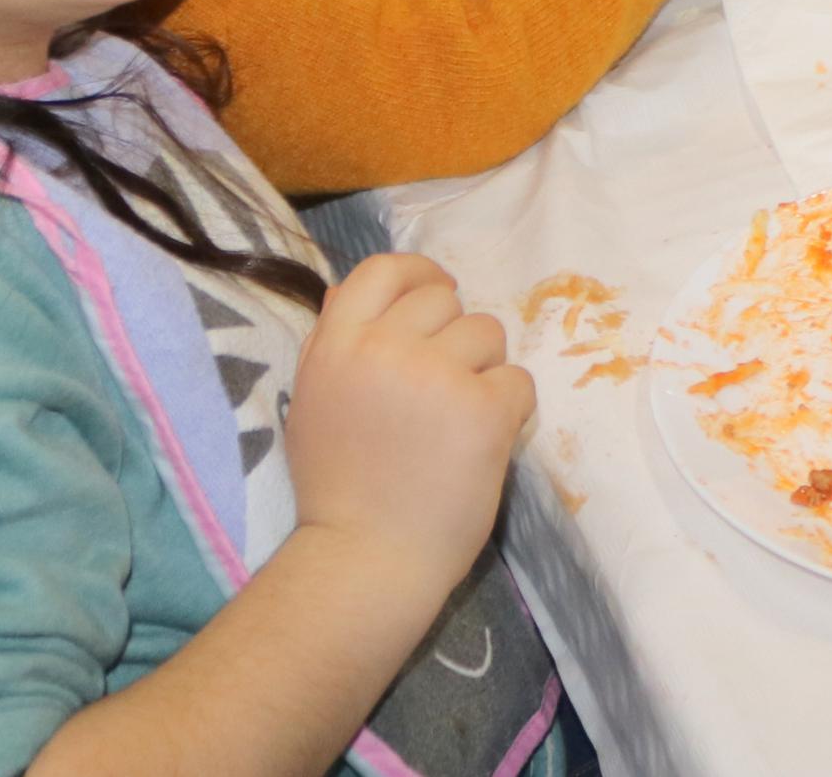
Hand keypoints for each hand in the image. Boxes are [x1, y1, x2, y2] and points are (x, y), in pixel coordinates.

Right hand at [285, 253, 533, 596]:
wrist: (367, 561)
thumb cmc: (339, 489)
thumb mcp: (313, 404)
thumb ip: (332, 344)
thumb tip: (346, 291)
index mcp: (336, 345)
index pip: (383, 269)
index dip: (418, 275)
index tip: (436, 296)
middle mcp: (383, 349)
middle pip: (444, 299)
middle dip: (452, 336)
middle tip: (441, 389)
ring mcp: (436, 377)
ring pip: (488, 333)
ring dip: (482, 370)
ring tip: (455, 422)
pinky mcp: (484, 410)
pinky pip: (518, 380)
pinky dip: (509, 409)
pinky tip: (481, 443)